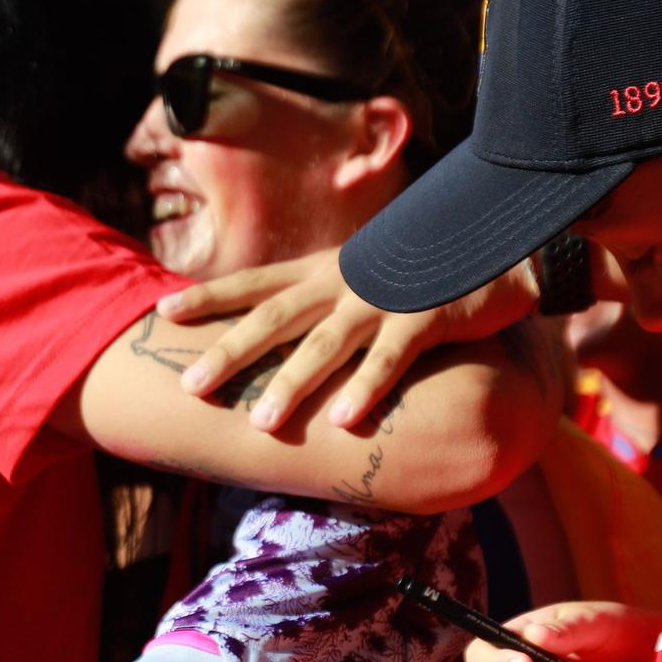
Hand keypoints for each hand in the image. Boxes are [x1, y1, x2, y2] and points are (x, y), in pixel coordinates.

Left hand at [157, 250, 540, 431]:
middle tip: (188, 385)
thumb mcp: (362, 275)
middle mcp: (343, 283)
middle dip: (229, 351)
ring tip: (260, 422)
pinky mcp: (425, 317)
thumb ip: (325, 300)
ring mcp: (382, 299)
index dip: (210, 295)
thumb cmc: (422, 267)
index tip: (164, 311)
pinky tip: (345, 420)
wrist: (498, 240)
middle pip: (274, 319)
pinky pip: (391, 358)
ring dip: (291, 384)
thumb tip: (284, 335)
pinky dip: (367, 388)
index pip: (255, 283)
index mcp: (324, 271)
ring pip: (326, 345)